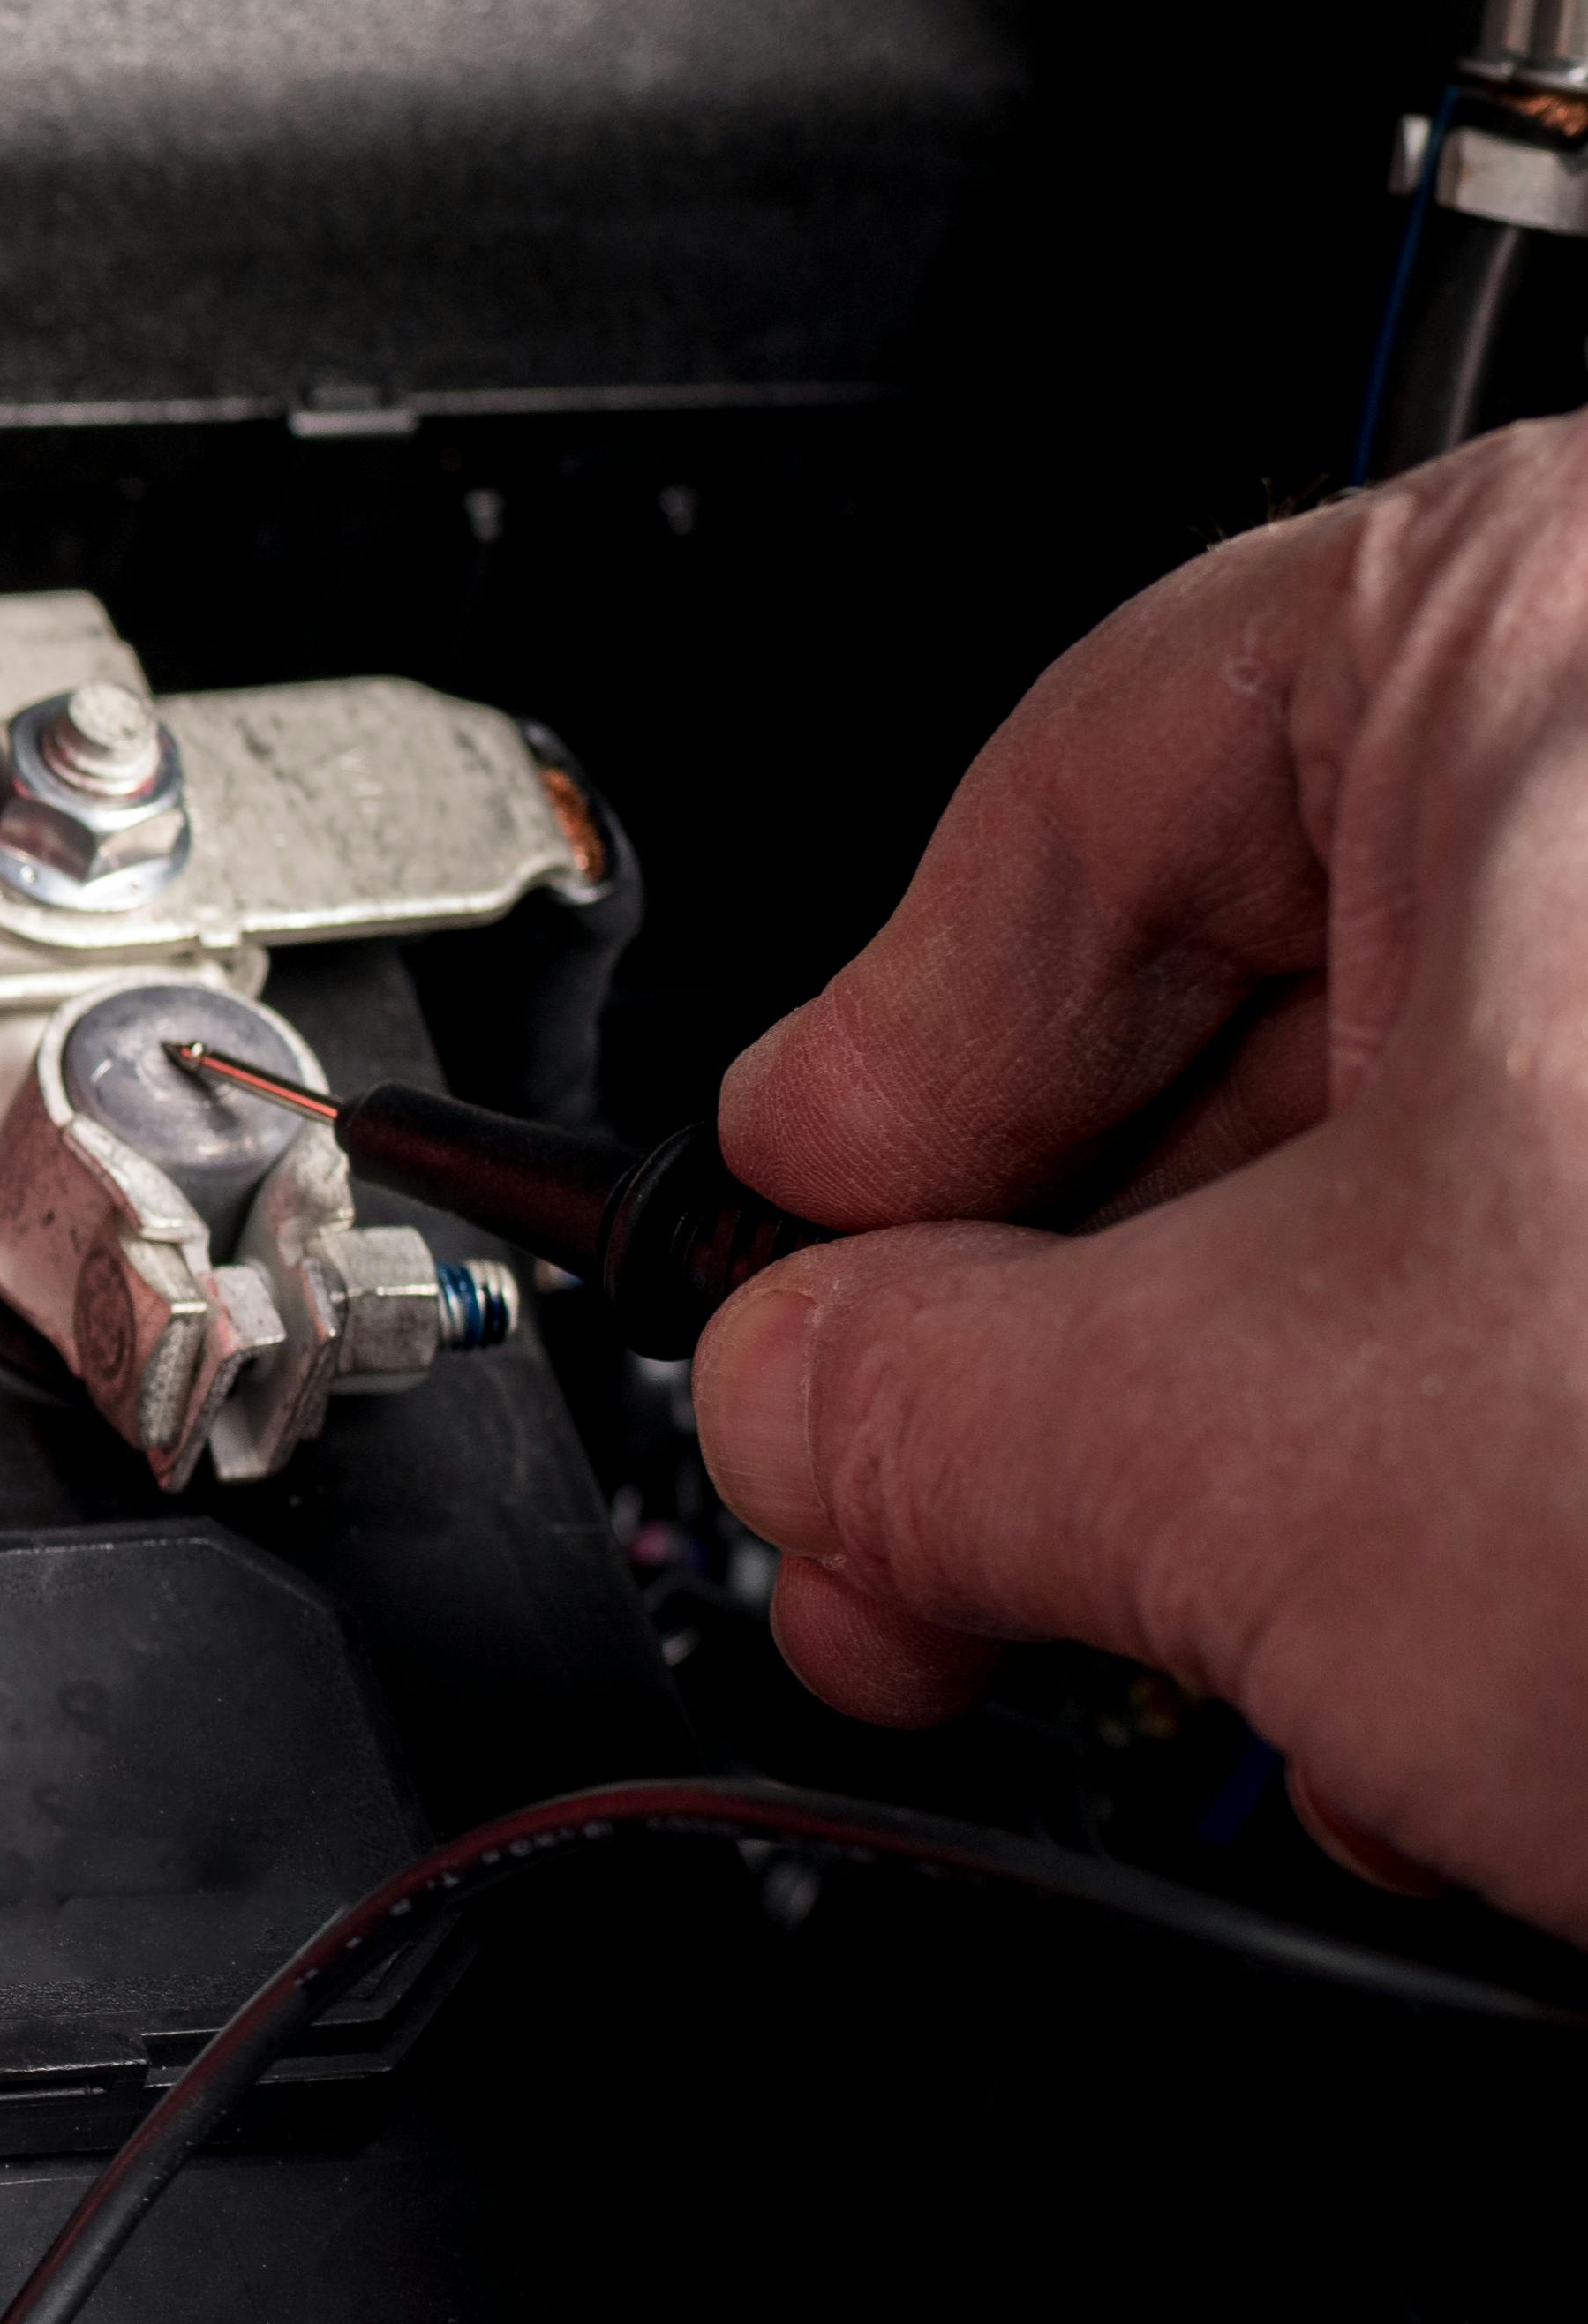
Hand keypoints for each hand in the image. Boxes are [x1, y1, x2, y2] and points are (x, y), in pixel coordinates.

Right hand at [695, 408, 1587, 1931]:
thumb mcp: (1237, 1449)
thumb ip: (911, 1399)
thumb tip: (812, 1403)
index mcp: (1564, 633)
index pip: (1082, 778)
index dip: (888, 1068)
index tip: (815, 1255)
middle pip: (1297, 992)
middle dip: (1090, 1330)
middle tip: (941, 1523)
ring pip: (1510, 1162)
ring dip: (1310, 1453)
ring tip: (1224, 1660)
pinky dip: (1556, 1470)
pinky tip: (1484, 1690)